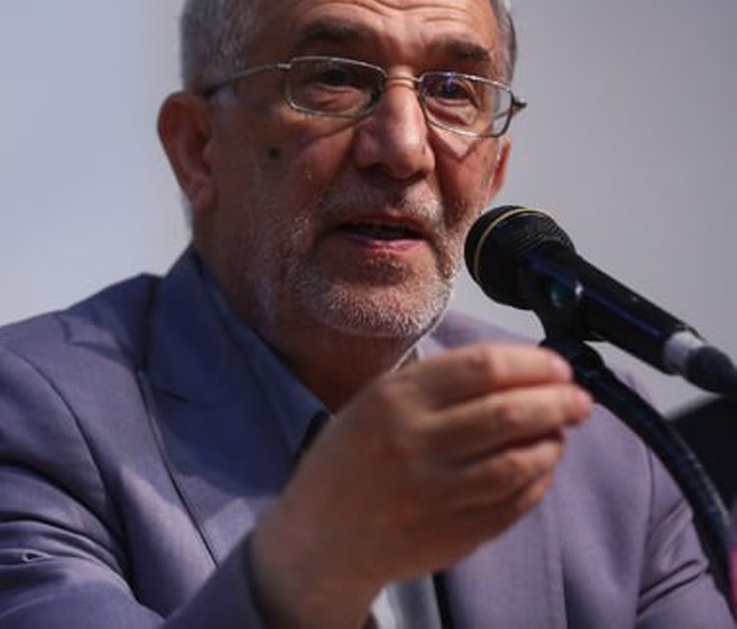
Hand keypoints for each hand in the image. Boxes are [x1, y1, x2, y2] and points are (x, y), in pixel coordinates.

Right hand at [249, 343, 591, 627]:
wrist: (321, 536)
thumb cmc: (351, 460)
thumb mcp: (375, 402)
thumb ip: (438, 384)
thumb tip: (519, 371)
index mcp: (393, 399)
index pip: (483, 367)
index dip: (532, 364)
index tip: (556, 366)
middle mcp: (414, 442)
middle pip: (510, 411)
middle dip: (558, 401)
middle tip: (577, 399)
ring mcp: (435, 492)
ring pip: (520, 460)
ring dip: (552, 442)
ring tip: (558, 433)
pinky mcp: (453, 532)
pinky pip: (514, 502)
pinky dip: (538, 481)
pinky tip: (539, 467)